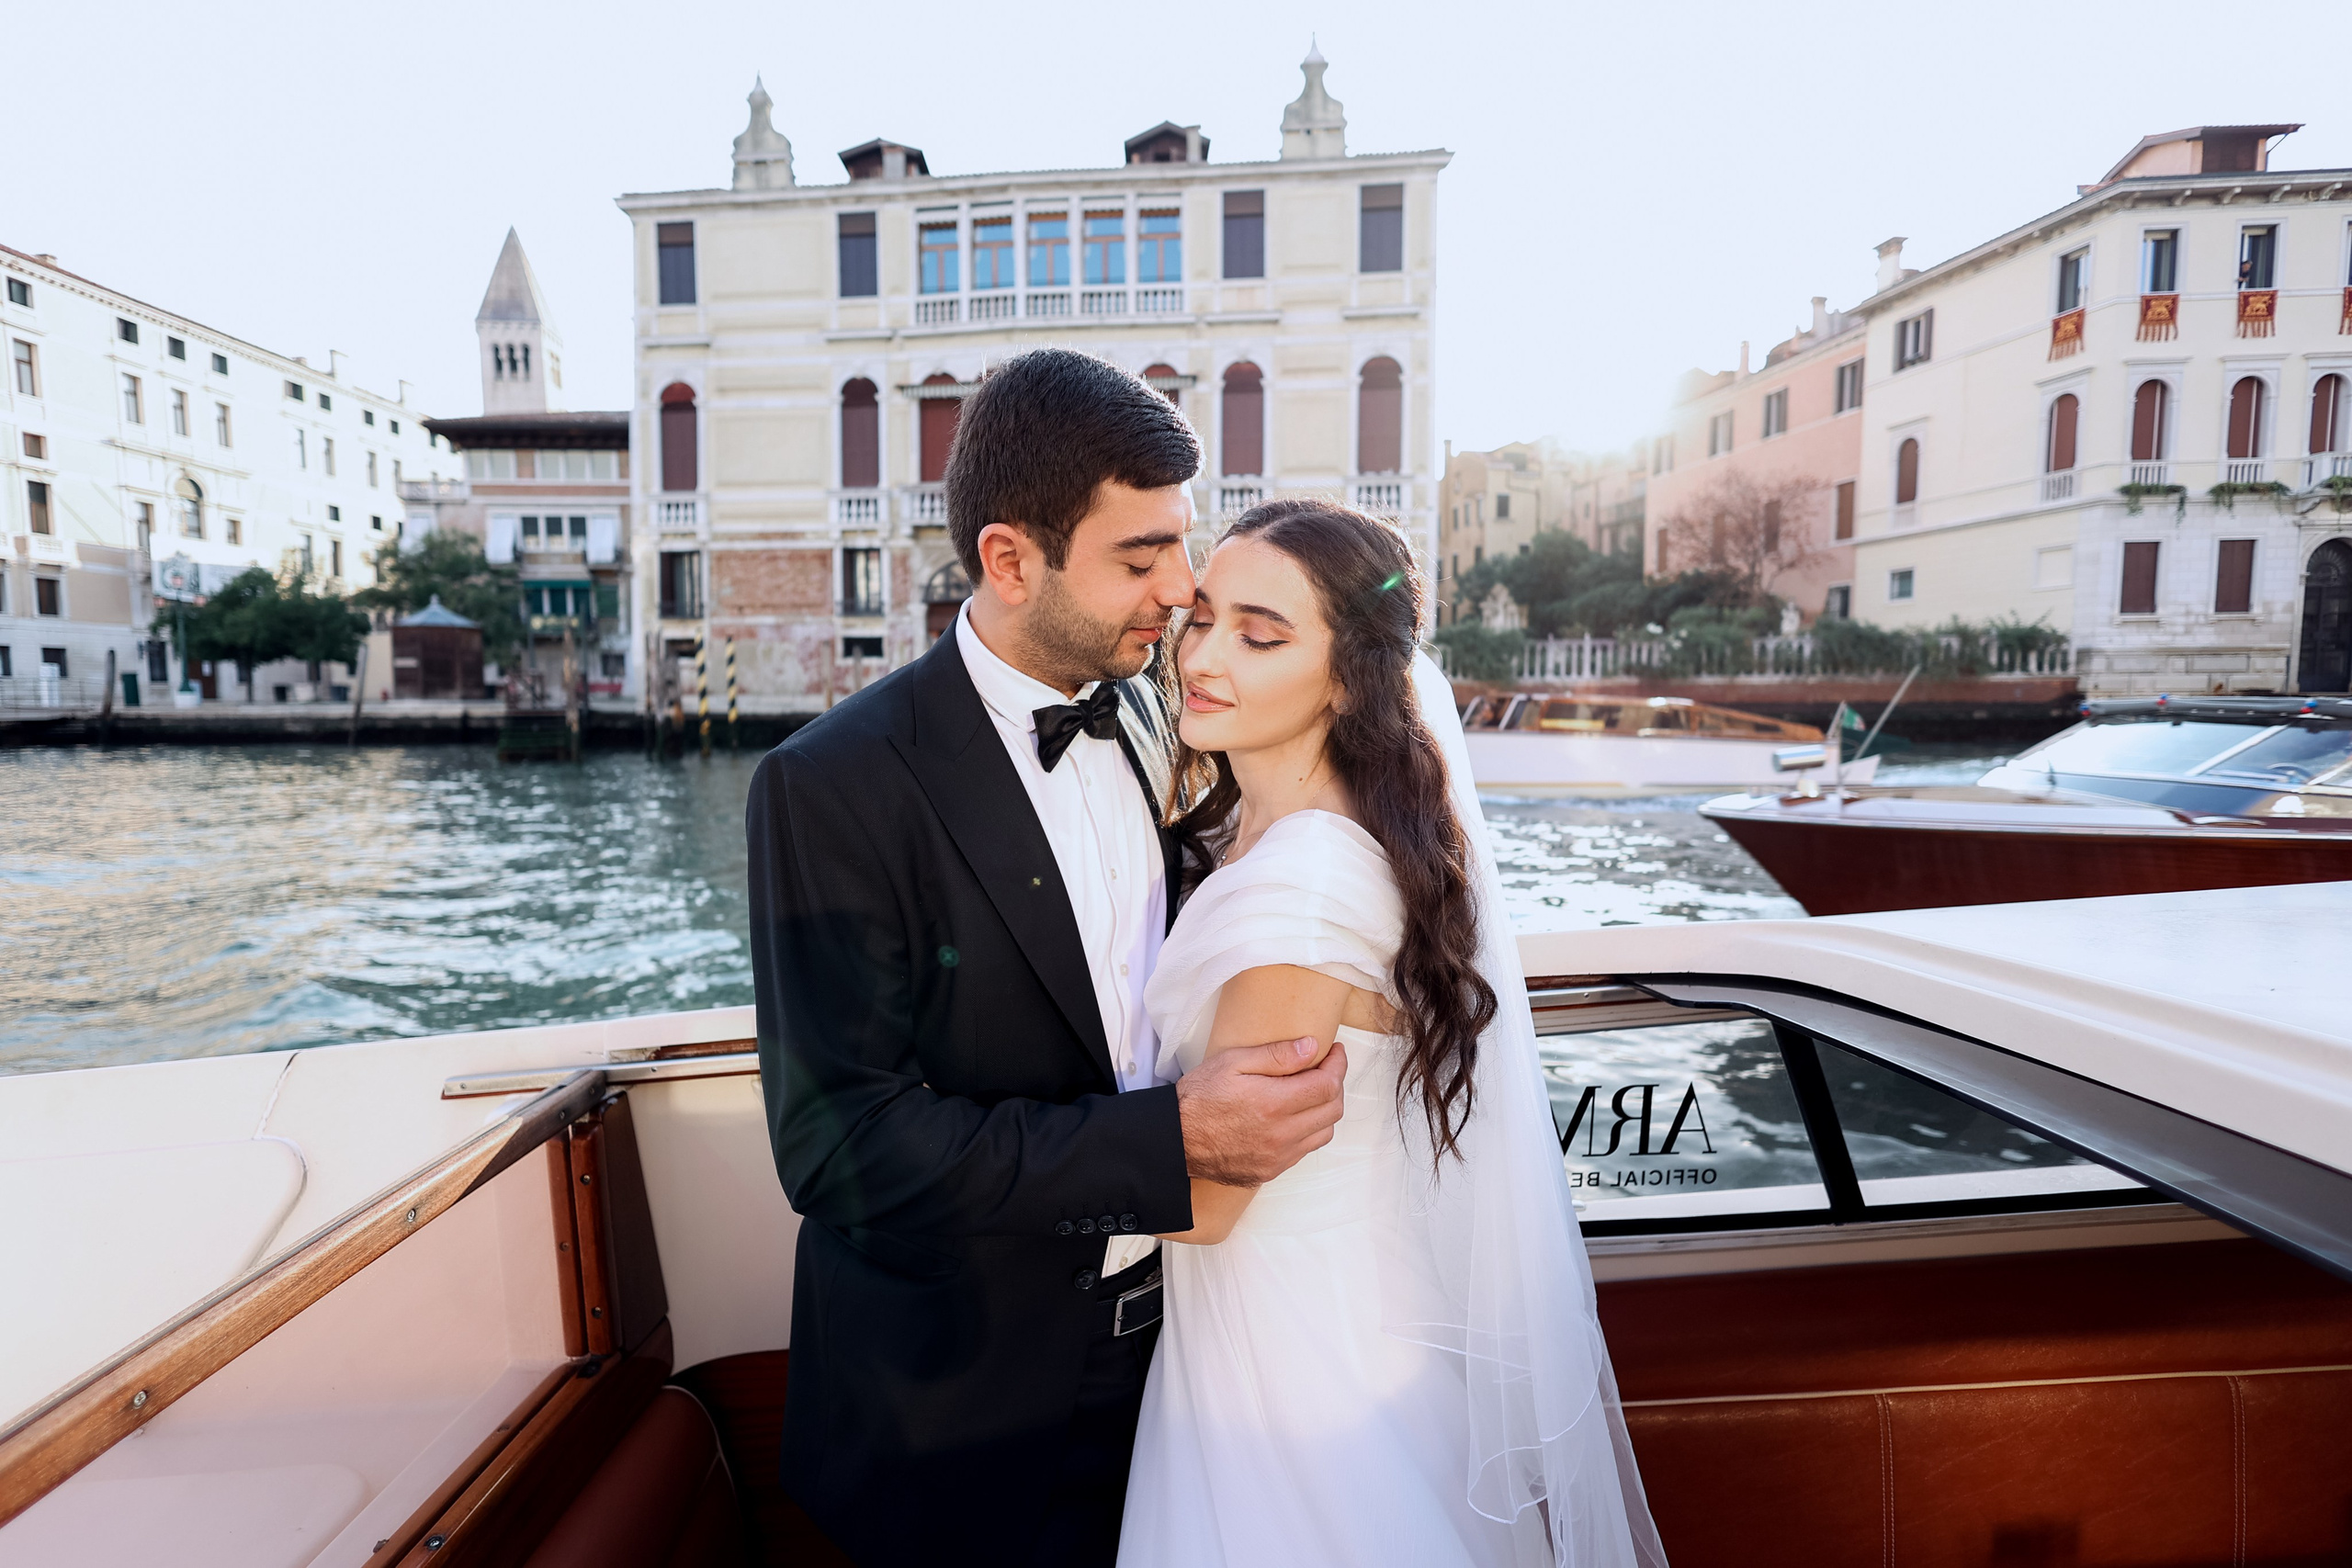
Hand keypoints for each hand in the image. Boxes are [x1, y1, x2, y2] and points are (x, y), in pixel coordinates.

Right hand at [1176, 1036, 1347, 1186]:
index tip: (1335, 1052)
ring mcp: (1277, 1157)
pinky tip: (1293, 1116)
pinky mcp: (1270, 1171)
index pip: (1328, 1085)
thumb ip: (1277, 1055)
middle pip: (1333, 1110)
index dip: (1338, 1065)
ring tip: (1312, 1092)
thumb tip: (1312, 1047)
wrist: (1175, 1139)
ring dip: (1326, 1110)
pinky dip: (1309, 1131)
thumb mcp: (1233, 1062)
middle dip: (1335, 1085)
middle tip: (1325, 1068)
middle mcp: (1282, 1135)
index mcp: (1274, 1104)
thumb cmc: (1199, 1098)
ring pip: (1324, 1133)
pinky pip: (1304, 1150)